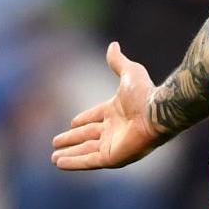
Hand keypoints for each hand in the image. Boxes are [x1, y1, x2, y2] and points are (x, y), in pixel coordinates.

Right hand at [50, 43, 160, 170]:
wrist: (155, 112)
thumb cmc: (144, 93)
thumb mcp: (129, 72)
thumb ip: (118, 62)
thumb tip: (113, 45)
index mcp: (117, 112)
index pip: (95, 117)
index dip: (83, 120)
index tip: (72, 123)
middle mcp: (115, 130)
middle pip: (88, 136)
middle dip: (72, 140)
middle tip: (56, 143)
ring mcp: (113, 145)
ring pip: (85, 151)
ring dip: (70, 154)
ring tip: (53, 158)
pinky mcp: (112, 157)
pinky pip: (88, 161)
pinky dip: (74, 163)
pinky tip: (59, 164)